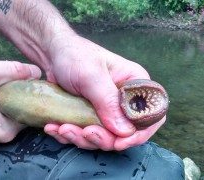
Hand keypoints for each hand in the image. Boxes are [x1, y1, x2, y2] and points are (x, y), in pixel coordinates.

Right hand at [0, 59, 40, 142]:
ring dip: (14, 95)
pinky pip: (3, 110)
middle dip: (25, 94)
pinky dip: (5, 98)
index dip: (38, 96)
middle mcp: (2, 135)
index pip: (33, 113)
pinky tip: (2, 86)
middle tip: (26, 77)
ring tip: (14, 80)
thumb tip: (37, 71)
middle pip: (24, 111)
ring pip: (13, 109)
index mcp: (7, 130)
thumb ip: (16, 70)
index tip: (41, 82)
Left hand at [44, 35, 165, 150]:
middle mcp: (125, 100)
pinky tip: (56, 127)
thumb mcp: (91, 76)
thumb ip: (108, 102)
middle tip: (83, 132)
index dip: (139, 133)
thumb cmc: (74, 56)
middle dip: (103, 138)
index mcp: (135, 85)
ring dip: (82, 139)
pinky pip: (85, 135)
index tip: (118, 142)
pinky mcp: (91, 117)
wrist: (52, 55)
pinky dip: (70, 136)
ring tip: (63, 128)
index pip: (151, 116)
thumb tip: (125, 131)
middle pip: (126, 133)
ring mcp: (108, 111)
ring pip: (104, 137)